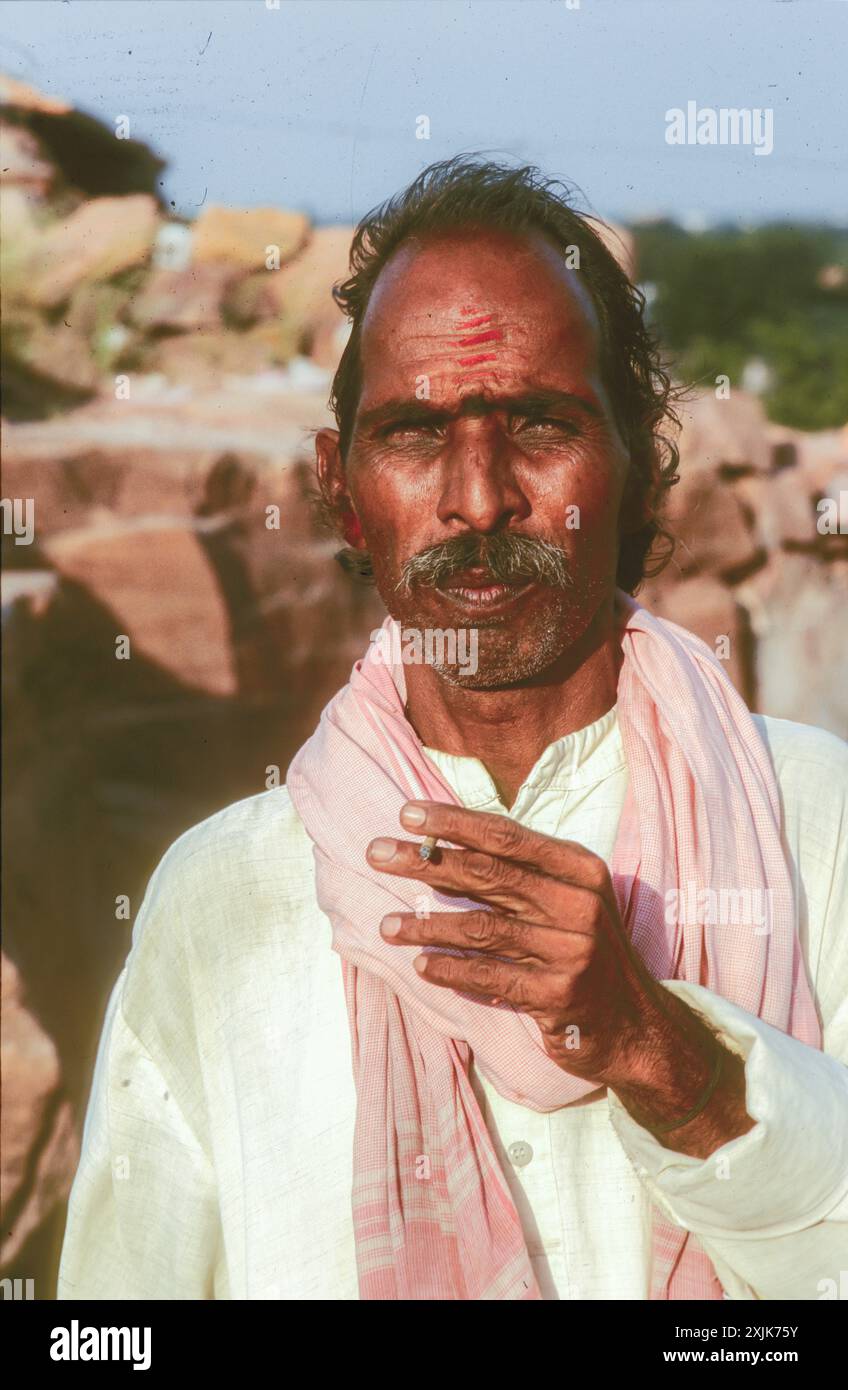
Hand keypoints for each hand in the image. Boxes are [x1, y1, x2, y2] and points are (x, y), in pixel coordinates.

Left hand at [366, 799, 663, 1085]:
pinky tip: (420, 965)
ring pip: (482, 928)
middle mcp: (579, 904)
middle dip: (425, 862)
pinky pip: (491, 977)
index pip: (507, 835)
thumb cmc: (582, 950)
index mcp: (579, 869)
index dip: (454, 822)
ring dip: (426, 924)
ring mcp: (572, 950)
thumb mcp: (565, 900)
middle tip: (376, 854)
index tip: (406, 814)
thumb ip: (516, 874)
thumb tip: (436, 847)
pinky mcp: (559, 995)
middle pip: (488, 874)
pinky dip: (451, 970)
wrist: (633, 1025)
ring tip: (386, 925)